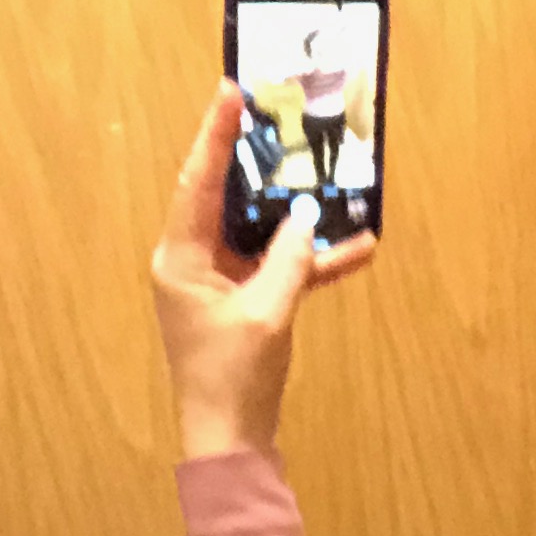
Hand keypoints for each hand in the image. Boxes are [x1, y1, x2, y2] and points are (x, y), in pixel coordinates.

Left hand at [150, 83, 377, 459]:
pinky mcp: (244, 304)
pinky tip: (355, 249)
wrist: (231, 444)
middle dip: (262, 164)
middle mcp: (193, 262)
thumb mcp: (266, 315)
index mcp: (180, 258)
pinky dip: (310, 260)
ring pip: (261, 231)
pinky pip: (278, 267)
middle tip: (282, 119)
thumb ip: (289, 260)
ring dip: (299, 216)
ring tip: (333, 181)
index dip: (215, 136)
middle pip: (229, 198)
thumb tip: (309, 217)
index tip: (230, 91)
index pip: (198, 182)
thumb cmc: (234, 381)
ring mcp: (219, 282)